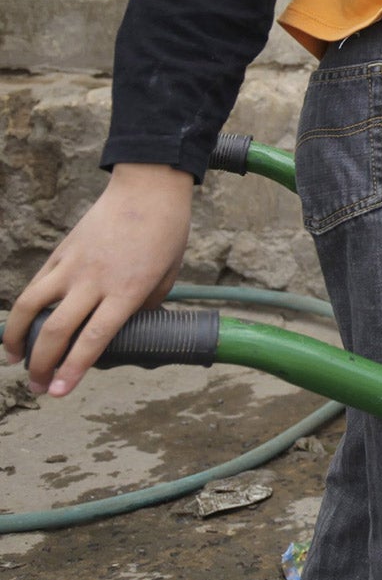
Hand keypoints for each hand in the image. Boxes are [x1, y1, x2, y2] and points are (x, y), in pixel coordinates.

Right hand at [2, 164, 192, 396]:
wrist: (149, 187)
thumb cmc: (166, 231)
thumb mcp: (167, 275)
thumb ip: (145, 305)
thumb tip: (126, 328)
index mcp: (127, 290)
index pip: (93, 339)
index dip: (73, 369)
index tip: (58, 391)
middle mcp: (95, 280)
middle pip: (57, 331)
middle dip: (41, 366)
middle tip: (38, 388)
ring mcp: (73, 265)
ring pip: (30, 307)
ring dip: (16, 338)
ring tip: (13, 360)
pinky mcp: (61, 252)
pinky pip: (36, 285)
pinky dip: (24, 310)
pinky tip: (20, 326)